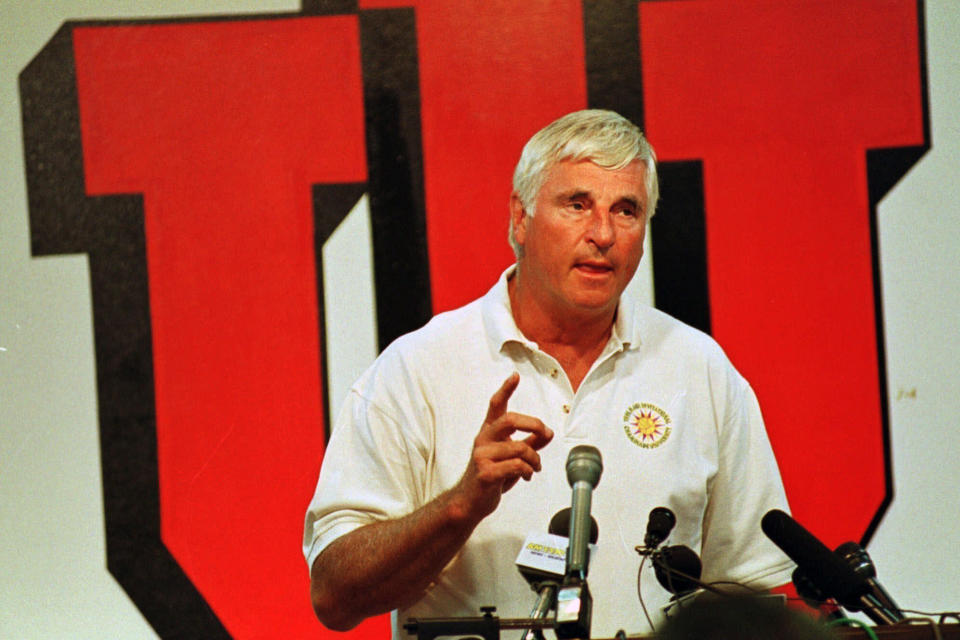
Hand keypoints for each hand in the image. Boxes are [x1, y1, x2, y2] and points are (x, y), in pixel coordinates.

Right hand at [450, 372, 553, 522]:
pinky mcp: (486, 473)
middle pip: (510, 419)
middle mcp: (483, 440)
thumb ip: (530, 444)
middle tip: (545, 432)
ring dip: (535, 459)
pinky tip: (527, 475)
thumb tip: (548, 432)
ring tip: (535, 467)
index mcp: (489, 432)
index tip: (515, 376)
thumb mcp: (512, 457)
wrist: (470, 502)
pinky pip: (516, 465)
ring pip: (520, 448)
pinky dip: (528, 470)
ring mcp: (482, 456)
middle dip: (534, 424)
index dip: (506, 389)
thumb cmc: (491, 477)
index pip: (496, 405)